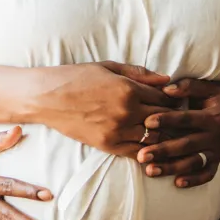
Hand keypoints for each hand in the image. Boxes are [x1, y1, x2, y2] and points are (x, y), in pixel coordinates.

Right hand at [37, 61, 177, 157]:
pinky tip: (147, 145)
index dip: (172, 99)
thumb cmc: (75, 77)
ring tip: (161, 130)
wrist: (46, 97)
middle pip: (165, 118)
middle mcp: (127, 111)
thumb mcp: (108, 67)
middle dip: (171, 117)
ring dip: (160, 134)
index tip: (173, 100)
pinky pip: (137, 152)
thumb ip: (139, 73)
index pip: (165, 98)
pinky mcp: (108, 145)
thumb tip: (167, 80)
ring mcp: (118, 130)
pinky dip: (146, 149)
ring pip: (155, 137)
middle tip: (173, 117)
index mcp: (129, 89)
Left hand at [138, 78, 219, 187]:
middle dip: (163, 151)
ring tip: (150, 171)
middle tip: (142, 156)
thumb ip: (189, 87)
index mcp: (212, 117)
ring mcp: (217, 150)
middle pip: (187, 145)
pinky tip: (177, 183)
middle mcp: (216, 136)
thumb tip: (166, 89)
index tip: (148, 122)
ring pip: (194, 162)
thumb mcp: (209, 86)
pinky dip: (194, 180)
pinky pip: (208, 173)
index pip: (186, 119)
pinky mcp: (218, 159)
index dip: (167, 120)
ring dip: (172, 168)